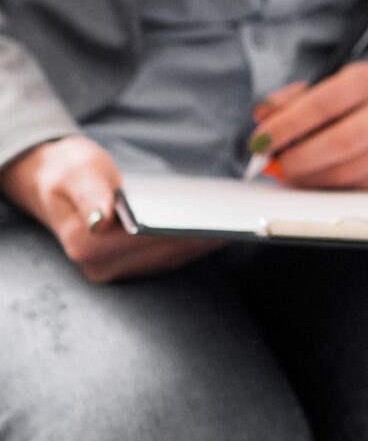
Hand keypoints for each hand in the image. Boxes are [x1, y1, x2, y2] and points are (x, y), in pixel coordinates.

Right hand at [0, 136, 220, 282]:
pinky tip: (219, 225)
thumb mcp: (77, 173)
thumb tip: (100, 220)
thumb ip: (90, 195)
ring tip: (239, 221)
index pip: (149, 243)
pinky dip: (193, 242)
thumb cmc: (67, 171)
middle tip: (243, 220)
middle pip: (166, 254)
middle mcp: (101, 267)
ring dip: (205, 242)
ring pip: (171, 258)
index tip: (220, 222)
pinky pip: (167, 255)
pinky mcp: (127, 263)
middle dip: (205, 238)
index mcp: (88, 246)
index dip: (186, 234)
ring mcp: (114, 269)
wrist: (52, 180)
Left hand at [249, 61, 367, 189]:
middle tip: (273, 164)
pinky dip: (324, 188)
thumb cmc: (343, 107)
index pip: (325, 103)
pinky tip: (314, 178)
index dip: (287, 125)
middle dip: (299, 158)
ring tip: (290, 171)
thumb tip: (264, 114)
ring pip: (345, 171)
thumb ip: (288, 101)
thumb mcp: (317, 91)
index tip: (260, 141)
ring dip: (308, 177)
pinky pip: (352, 189)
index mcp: (367, 79)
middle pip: (342, 140)